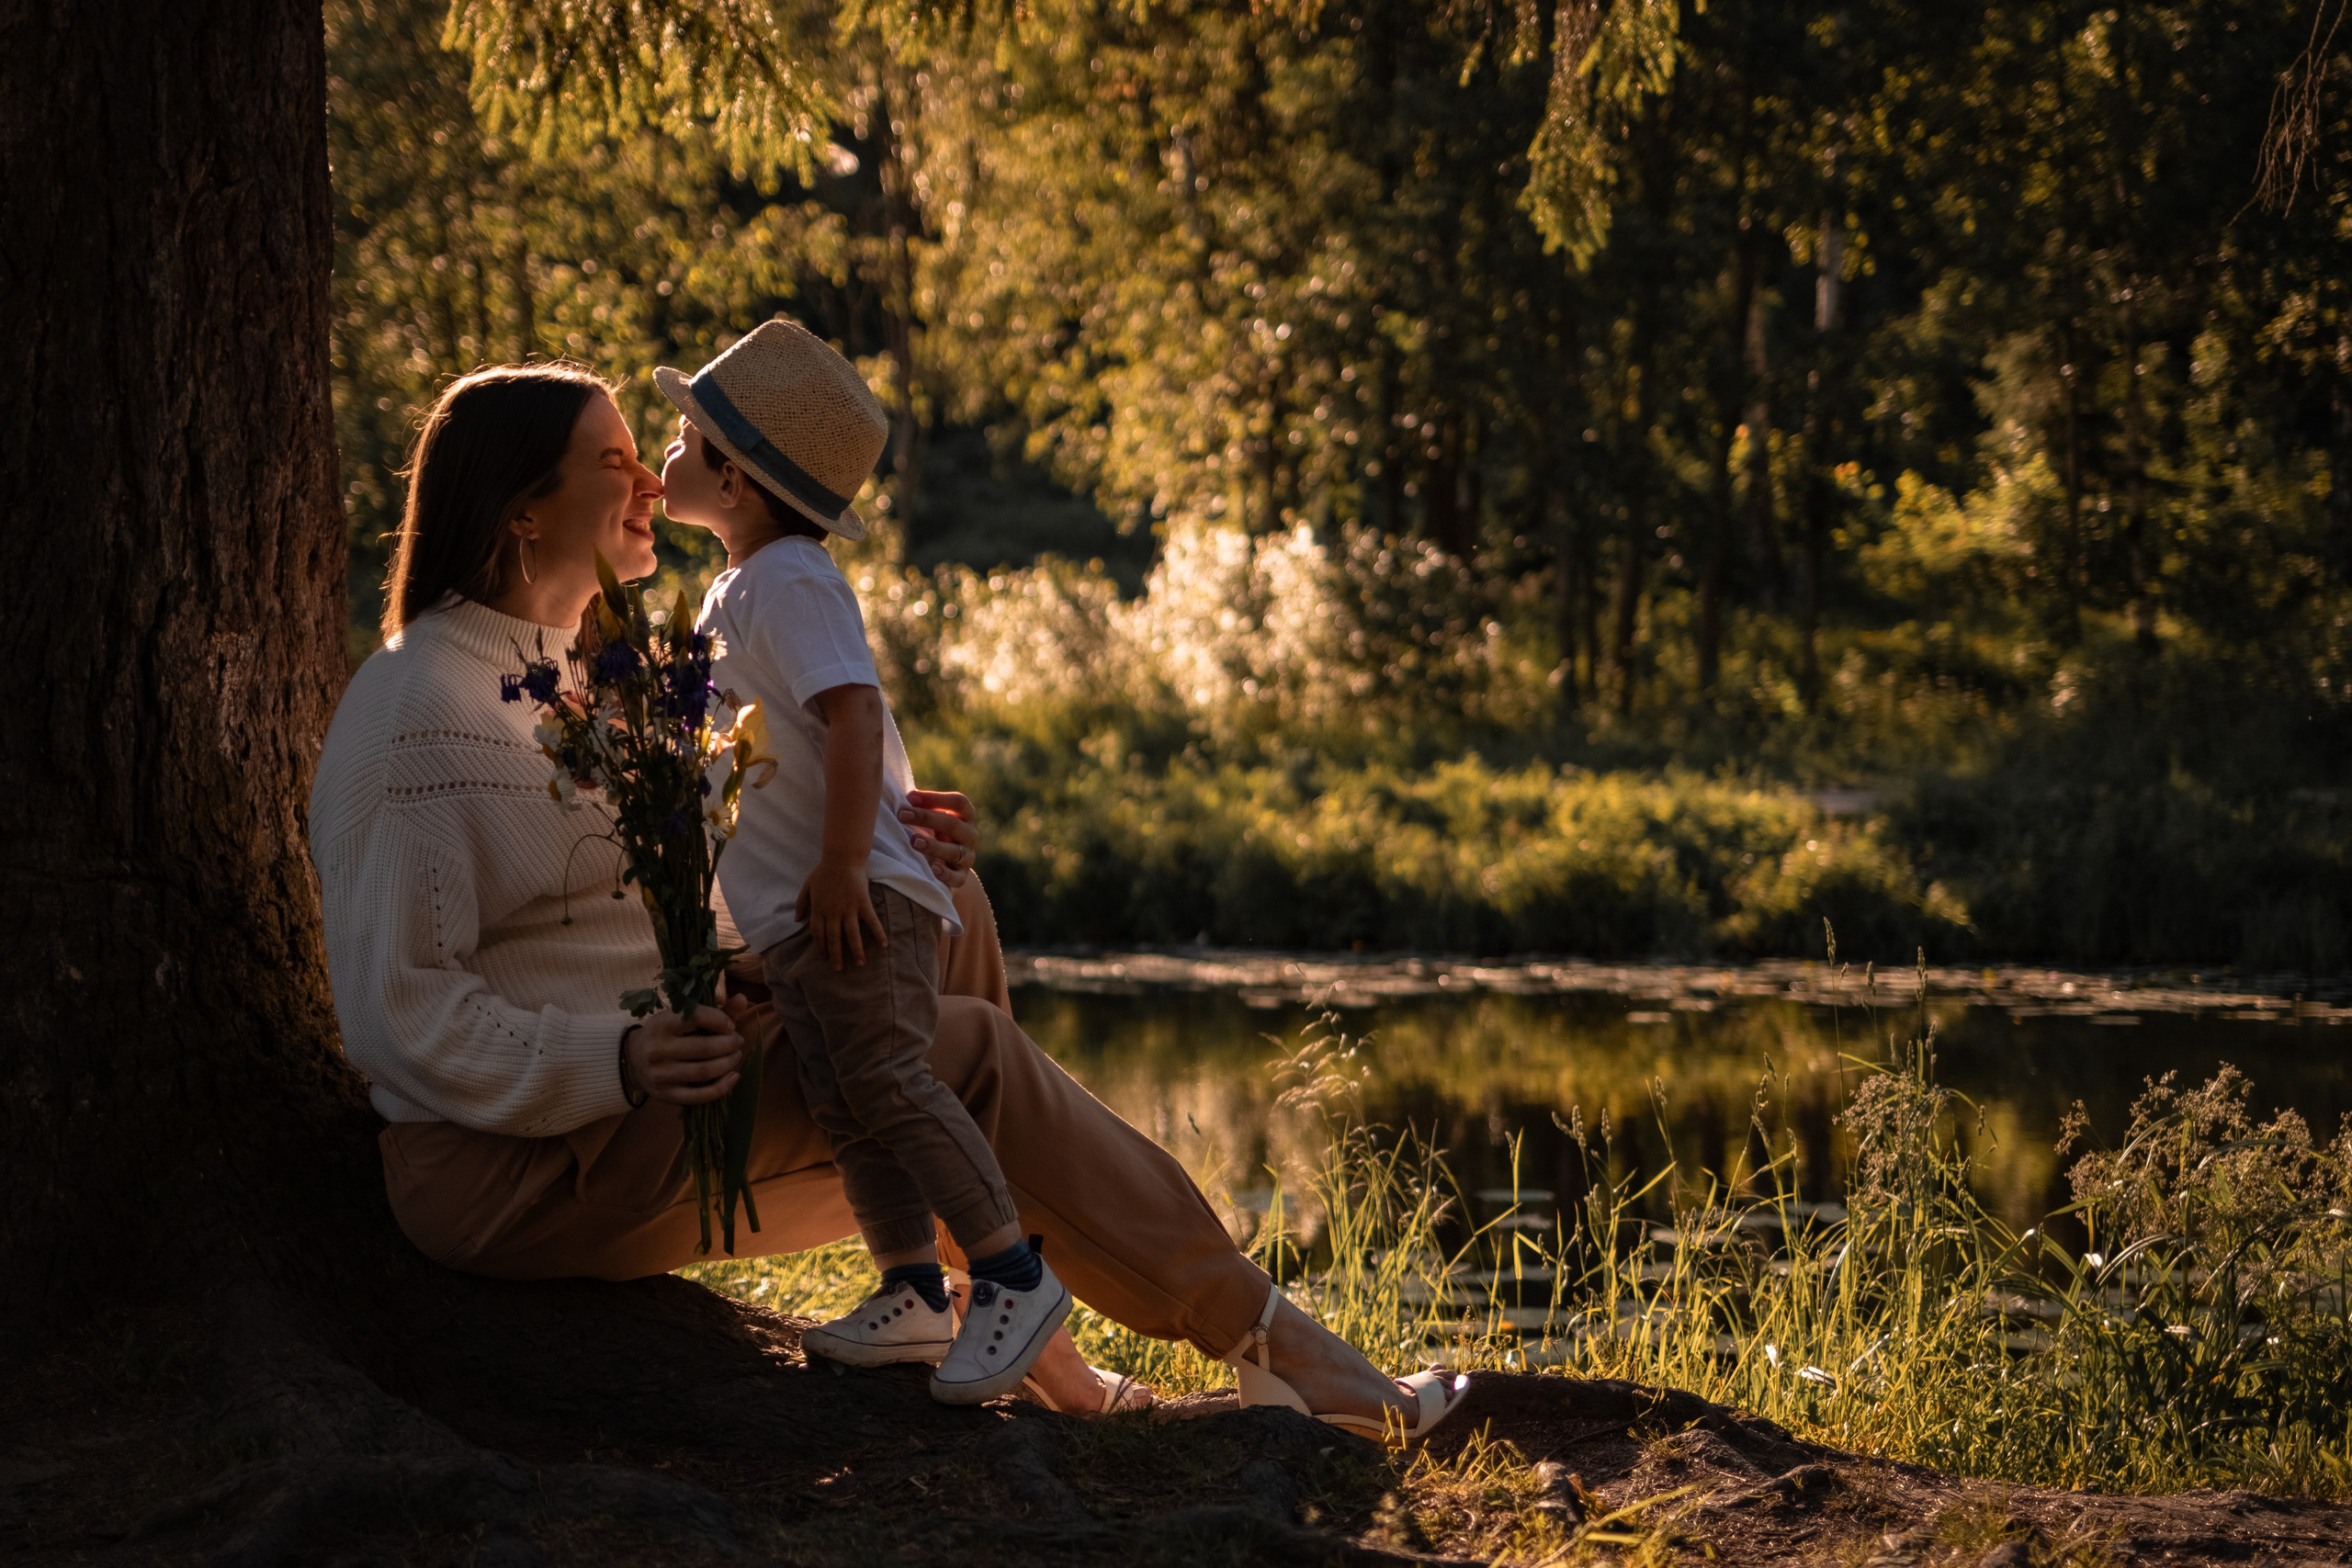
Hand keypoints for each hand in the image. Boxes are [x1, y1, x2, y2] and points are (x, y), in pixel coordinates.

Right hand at [624, 1006, 743, 1105]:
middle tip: (738, 1041)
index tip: (730, 1025)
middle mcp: (658, 1050)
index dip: (720, 1020)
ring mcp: (661, 1075)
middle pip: (705, 1048)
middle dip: (730, 1044)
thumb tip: (743, 999)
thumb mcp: (681, 1017)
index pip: (695, 1017)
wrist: (632, 1060)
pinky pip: (699, 1096)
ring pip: (704, 1072)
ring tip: (736, 1056)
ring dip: (728, 1063)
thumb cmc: (665, 1034)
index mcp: (661, 1024)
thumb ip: (712, 1011)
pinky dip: (722, 1087)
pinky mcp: (666, 1095)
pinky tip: (734, 1076)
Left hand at [795, 857, 886, 970]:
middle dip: (835, 955)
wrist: (842, 858)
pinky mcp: (862, 903)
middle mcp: (833, 912)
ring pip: (851, 934)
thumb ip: (801, 904)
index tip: (824, 958)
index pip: (818, 933)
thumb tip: (796, 920)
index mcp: (819, 909)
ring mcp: (848, 908)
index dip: (820, 947)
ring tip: (859, 964)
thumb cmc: (824, 871)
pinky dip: (878, 933)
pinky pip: (871, 921)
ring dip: (855, 950)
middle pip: (833, 938)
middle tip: (838, 969)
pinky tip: (883, 945)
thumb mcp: (807, 886)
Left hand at [900, 788, 980, 887]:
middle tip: (902, 815)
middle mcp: (971, 835)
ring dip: (933, 845)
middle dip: (926, 818)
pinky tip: (932, 869)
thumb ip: (922, 806)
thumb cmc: (935, 833)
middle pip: (952, 824)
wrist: (948, 865)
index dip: (935, 798)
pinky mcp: (962, 877)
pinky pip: (956, 878)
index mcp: (966, 816)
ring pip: (953, 851)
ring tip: (913, 841)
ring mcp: (968, 857)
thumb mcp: (933, 818)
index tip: (910, 797)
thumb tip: (900, 795)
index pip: (958, 802)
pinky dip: (945, 874)